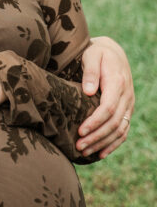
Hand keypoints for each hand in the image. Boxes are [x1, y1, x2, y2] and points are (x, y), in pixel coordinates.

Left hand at [77, 36, 134, 156]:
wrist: (113, 53)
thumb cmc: (97, 53)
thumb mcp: (92, 55)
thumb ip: (90, 71)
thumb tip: (88, 92)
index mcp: (118, 83)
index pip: (108, 108)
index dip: (95, 122)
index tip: (80, 131)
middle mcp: (127, 96)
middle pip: (114, 123)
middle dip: (96, 137)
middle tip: (78, 147)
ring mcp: (129, 105)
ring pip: (119, 130)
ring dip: (102, 143)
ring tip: (84, 153)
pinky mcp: (126, 111)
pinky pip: (123, 131)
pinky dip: (113, 144)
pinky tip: (100, 153)